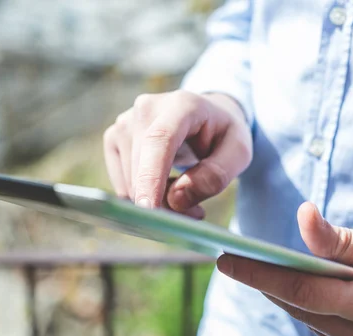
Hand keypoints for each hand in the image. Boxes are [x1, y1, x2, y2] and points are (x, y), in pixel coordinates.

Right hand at [103, 90, 251, 217]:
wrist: (205, 117)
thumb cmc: (223, 135)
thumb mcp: (238, 154)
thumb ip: (215, 176)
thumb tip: (175, 199)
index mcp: (182, 105)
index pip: (160, 141)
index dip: (152, 176)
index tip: (148, 210)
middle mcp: (146, 108)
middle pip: (143, 169)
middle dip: (166, 204)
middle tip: (196, 213)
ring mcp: (124, 122)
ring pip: (131, 183)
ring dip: (157, 203)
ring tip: (186, 195)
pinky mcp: (113, 138)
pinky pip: (122, 185)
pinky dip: (143, 197)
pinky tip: (164, 188)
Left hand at [217, 202, 352, 335]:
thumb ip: (341, 239)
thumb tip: (300, 219)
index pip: (303, 292)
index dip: (259, 275)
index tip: (225, 262)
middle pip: (306, 311)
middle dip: (273, 284)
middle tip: (244, 261)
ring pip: (320, 328)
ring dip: (300, 301)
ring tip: (281, 273)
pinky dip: (326, 317)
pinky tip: (324, 296)